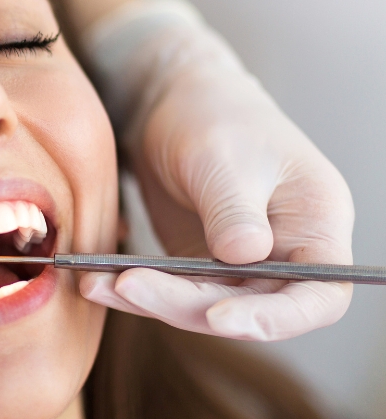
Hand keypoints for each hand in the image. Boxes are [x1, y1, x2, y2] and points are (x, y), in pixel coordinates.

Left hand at [80, 0, 354, 341]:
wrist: (171, 100)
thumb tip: (244, 256)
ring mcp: (242, 262)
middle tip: (131, 286)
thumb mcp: (221, 157)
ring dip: (152, 302)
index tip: (221, 318)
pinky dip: (136, 290)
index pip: (322, 296)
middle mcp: (287, 251)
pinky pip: (173, 290)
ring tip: (98, 284)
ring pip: (205, 306)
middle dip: (189, 306)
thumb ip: (233, 210)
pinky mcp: (201, 264)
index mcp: (317, 223)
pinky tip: (96, 282)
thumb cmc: (212, 113)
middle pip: (252, 308)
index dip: (276, 319)